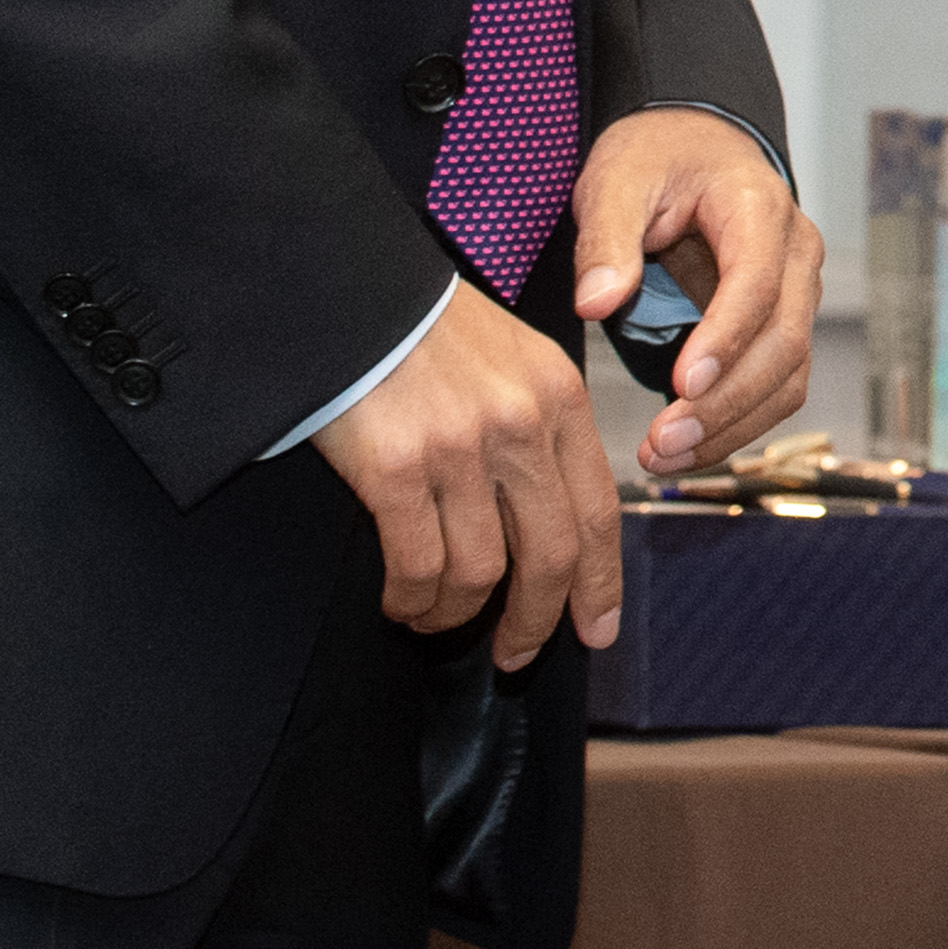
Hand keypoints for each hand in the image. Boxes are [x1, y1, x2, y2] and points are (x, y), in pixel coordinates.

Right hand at [312, 279, 633, 664]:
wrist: (348, 291)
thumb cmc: (427, 331)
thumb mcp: (513, 361)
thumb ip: (541, 430)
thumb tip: (551, 518)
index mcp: (558, 397)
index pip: (598, 510)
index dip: (599, 582)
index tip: (596, 630)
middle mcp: (521, 425)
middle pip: (550, 555)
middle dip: (535, 621)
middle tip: (515, 657)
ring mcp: (461, 448)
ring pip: (481, 573)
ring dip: (457, 614)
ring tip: (434, 619)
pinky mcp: (397, 469)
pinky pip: (419, 567)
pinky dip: (412, 599)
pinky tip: (401, 601)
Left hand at [569, 108, 824, 478]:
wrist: (693, 146)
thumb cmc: (658, 157)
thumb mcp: (617, 178)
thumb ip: (606, 237)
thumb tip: (596, 303)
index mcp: (759, 208)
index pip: (758, 284)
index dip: (725, 340)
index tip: (682, 385)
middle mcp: (794, 254)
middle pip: (783, 343)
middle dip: (725, 403)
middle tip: (661, 442)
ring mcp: (795, 293)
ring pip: (788, 377)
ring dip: (732, 427)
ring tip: (662, 457)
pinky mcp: (779, 326)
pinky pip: (775, 386)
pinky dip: (737, 424)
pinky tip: (687, 447)